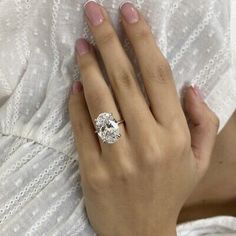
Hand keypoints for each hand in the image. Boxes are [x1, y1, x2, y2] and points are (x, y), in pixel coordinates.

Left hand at [68, 1, 219, 235]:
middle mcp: (148, 142)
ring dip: (88, 67)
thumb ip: (202, 121)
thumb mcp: (198, 160)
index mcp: (175, 136)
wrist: (141, 233)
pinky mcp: (93, 171)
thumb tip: (189, 86)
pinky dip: (76, 102)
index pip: (158, 76)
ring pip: (100, 100)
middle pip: (125, 79)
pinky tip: (75, 85)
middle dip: (109, 41)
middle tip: (94, 13)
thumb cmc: (170, 191)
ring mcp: (118, 157)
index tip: (128, 14)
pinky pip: (82, 127)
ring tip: (81, 44)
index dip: (142, 40)